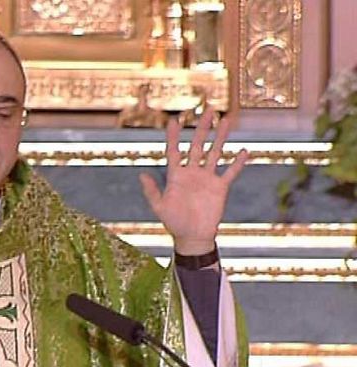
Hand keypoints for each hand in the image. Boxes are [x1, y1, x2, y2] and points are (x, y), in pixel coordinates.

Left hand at [139, 109, 248, 254]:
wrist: (192, 237)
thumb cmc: (173, 222)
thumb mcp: (159, 207)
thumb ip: (152, 191)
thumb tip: (142, 175)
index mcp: (176, 175)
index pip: (174, 151)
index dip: (174, 137)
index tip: (174, 121)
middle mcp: (192, 173)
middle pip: (198, 146)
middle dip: (203, 128)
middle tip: (208, 110)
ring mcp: (207, 178)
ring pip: (215, 153)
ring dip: (221, 138)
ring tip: (227, 121)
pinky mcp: (220, 188)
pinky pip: (230, 172)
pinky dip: (237, 163)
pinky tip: (244, 151)